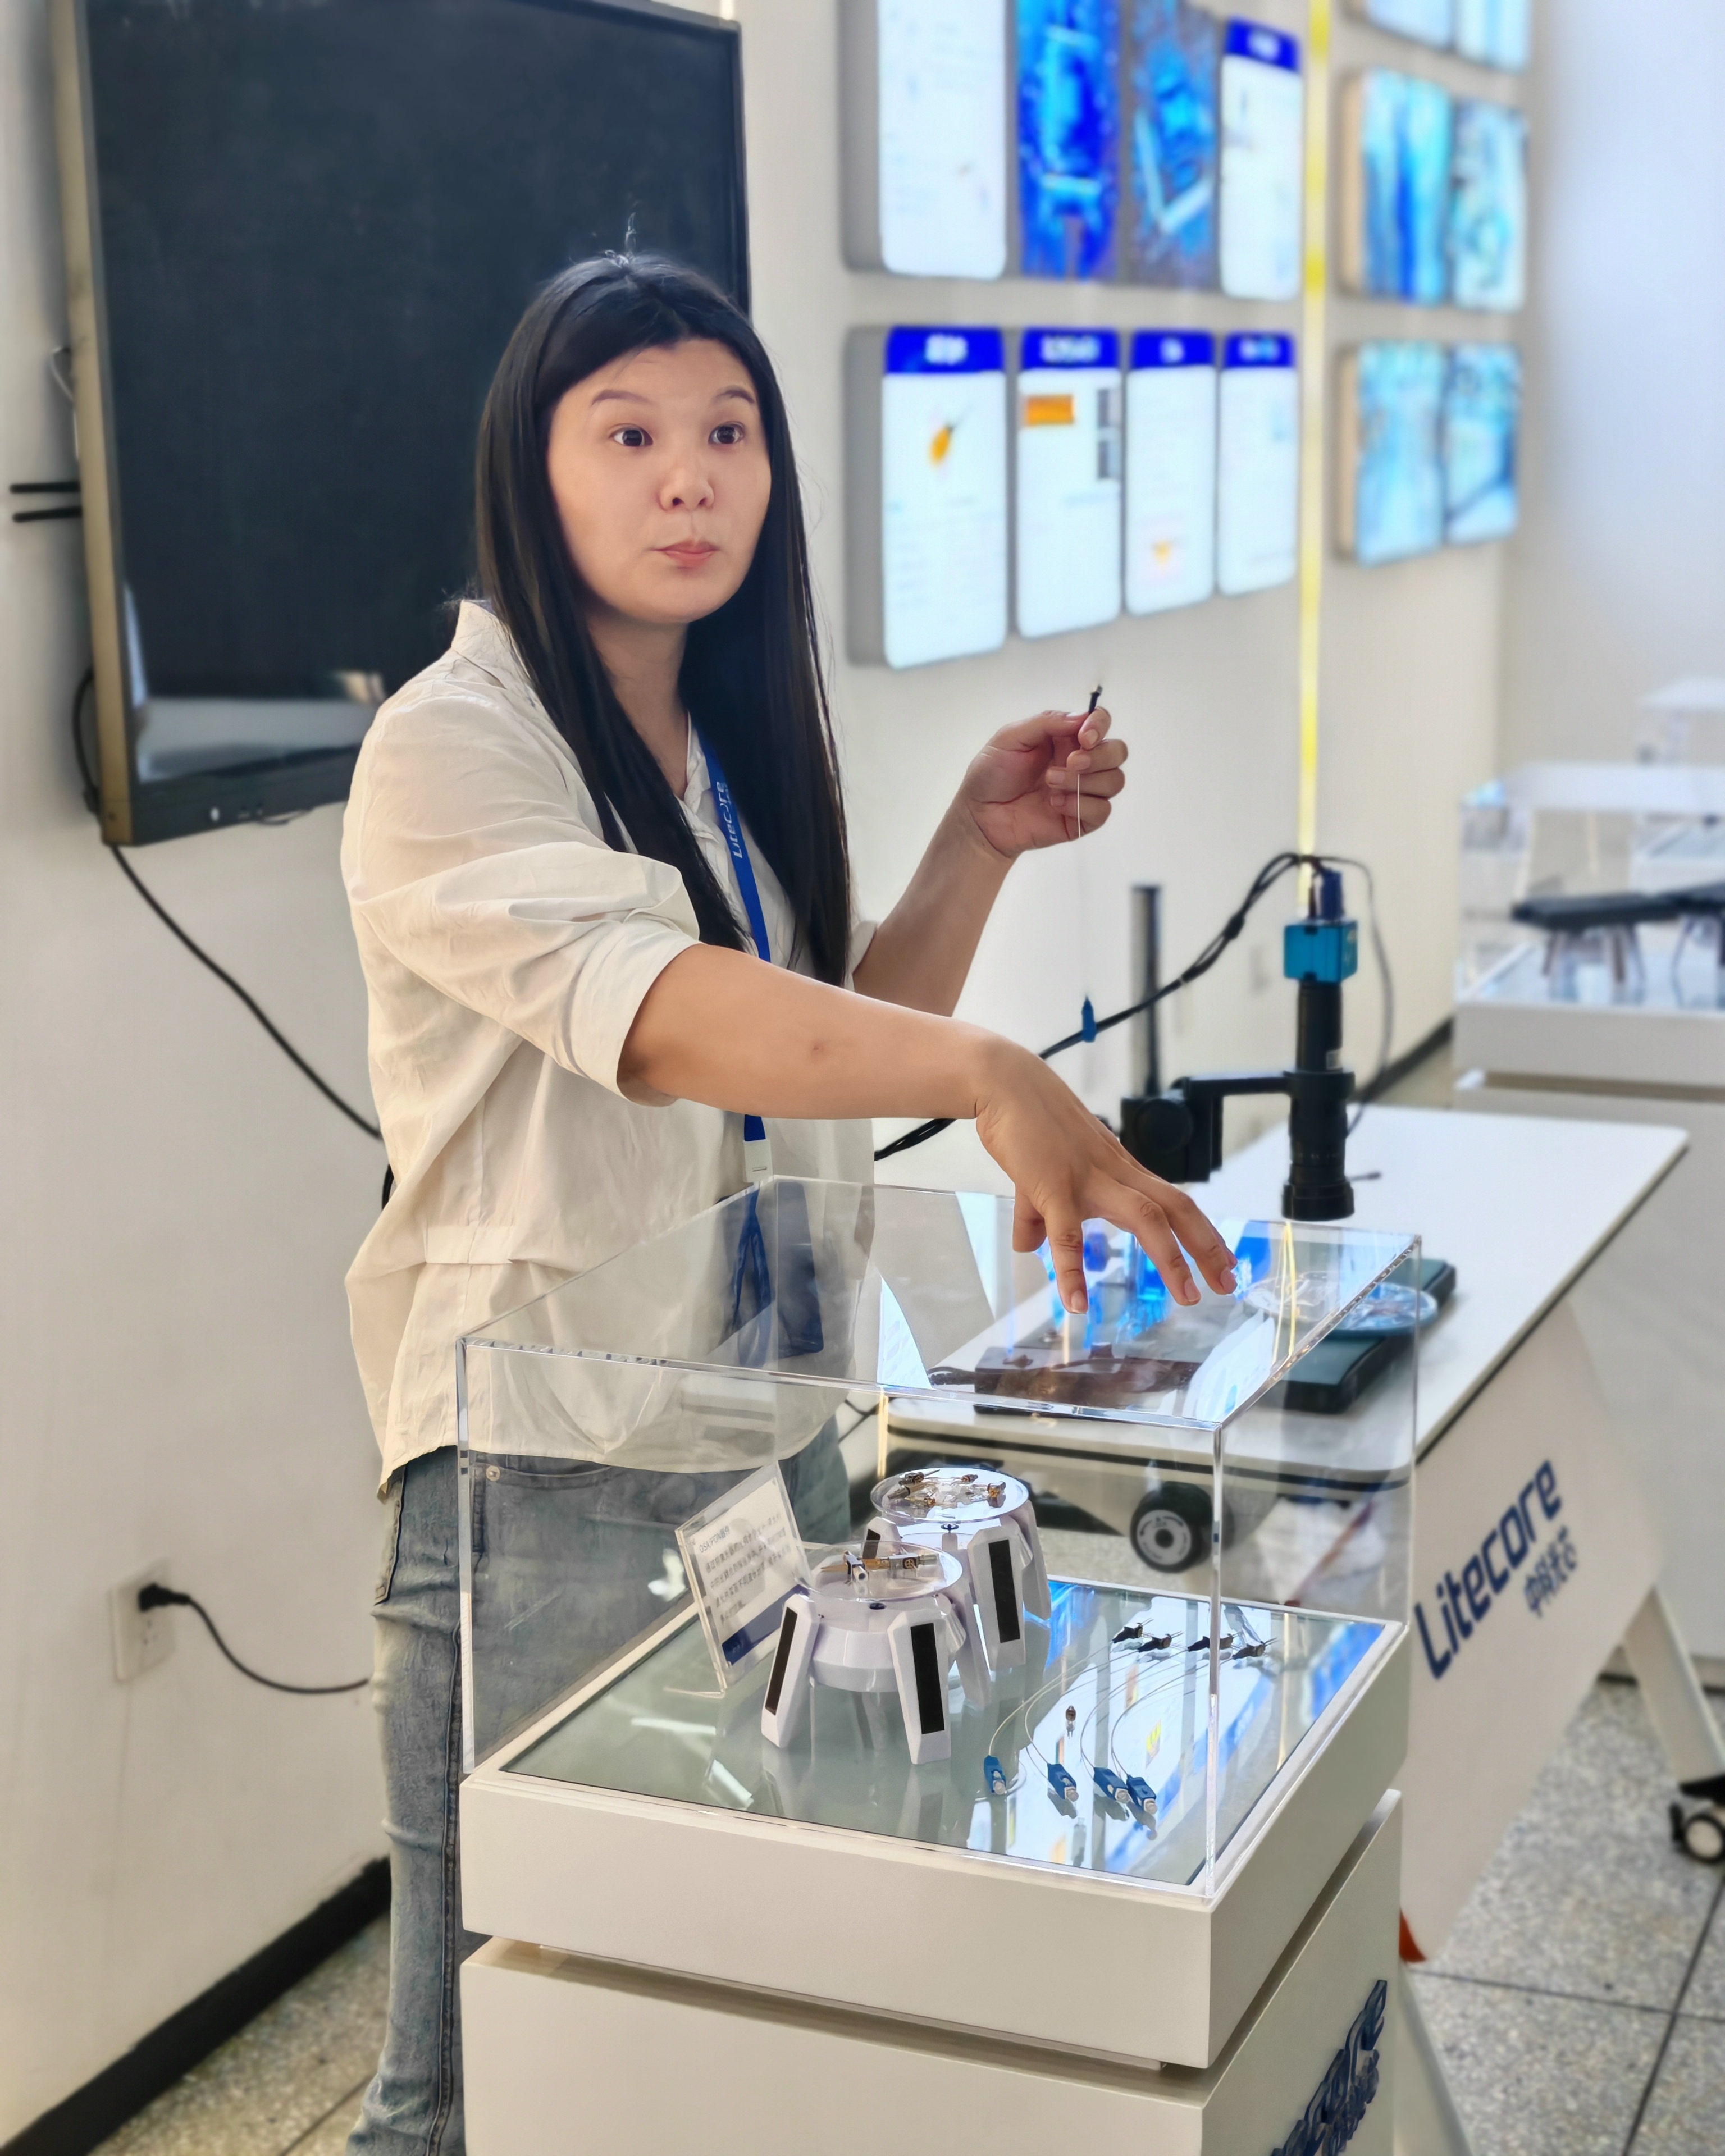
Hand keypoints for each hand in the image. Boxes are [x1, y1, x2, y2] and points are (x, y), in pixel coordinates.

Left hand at [957, 704, 1126, 861]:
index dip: (1100, 726)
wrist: (980, 816)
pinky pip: (1102, 810)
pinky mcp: (1081, 819)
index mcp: (1065, 738)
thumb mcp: (1011, 737)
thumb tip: (1082, 717)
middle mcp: (1080, 762)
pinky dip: (1081, 805)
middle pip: (1117, 752)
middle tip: (1070, 762)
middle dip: (1099, 756)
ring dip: (1084, 782)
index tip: (1084, 737)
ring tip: (1050, 784)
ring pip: (1114, 781)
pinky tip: (1055, 804)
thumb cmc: (991, 774)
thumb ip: (1046, 722)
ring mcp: (1083, 791)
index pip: (1100, 723)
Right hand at [971, 1041, 1236, 1316]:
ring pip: (1145, 1217)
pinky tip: (1076, 1304)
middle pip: (1176, 1209)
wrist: (1006, 1084)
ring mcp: (1087, 1179)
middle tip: (1228, 1284)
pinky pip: (1067, 1235)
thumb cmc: (1030, 1124)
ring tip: (1188, 1296)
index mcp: (1120, 1170)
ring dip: (1171, 1257)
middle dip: (1207, 1246)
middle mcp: (1115, 1173)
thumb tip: (1028, 1246)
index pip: (1174, 1202)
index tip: (1225, 1262)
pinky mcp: (1053, 1186)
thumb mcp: (1043, 1175)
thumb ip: (1039, 1215)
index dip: (1203, 1232)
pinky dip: (1073, 1271)